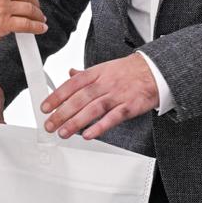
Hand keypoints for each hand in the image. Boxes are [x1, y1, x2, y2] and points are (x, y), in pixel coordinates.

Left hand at [40, 53, 158, 139]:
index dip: (57, 96)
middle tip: (49, 124)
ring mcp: (117, 95)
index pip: (72, 84)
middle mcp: (105, 83)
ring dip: (76, 122)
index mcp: (97, 73)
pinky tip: (88, 134)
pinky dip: (100, 126)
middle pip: (80, 98)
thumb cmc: (129, 71)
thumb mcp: (105, 68)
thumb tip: (70, 74)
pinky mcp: (129, 106)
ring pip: (93, 108)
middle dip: (62, 112)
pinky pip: (113, 117)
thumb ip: (86, 74)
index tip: (45, 107)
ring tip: (63, 132)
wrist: (156, 71)